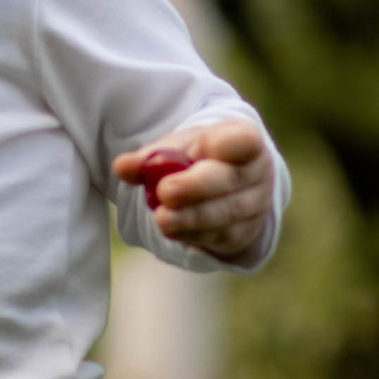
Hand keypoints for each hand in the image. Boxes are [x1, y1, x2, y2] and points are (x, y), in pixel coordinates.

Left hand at [113, 118, 277, 262]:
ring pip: (223, 214)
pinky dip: (191, 234)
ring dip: (190, 217)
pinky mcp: (242, 234)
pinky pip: (218, 237)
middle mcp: (256, 174)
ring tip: (161, 218)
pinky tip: (171, 229)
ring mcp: (253, 207)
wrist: (223, 185)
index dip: (225, 144)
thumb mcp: (177, 150)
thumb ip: (150, 157)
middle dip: (196, 187)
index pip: (244, 140)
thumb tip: (122, 167)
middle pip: (230, 180)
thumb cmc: (198, 159)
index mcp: (245, 141)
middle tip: (165, 192)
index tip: (200, 146)